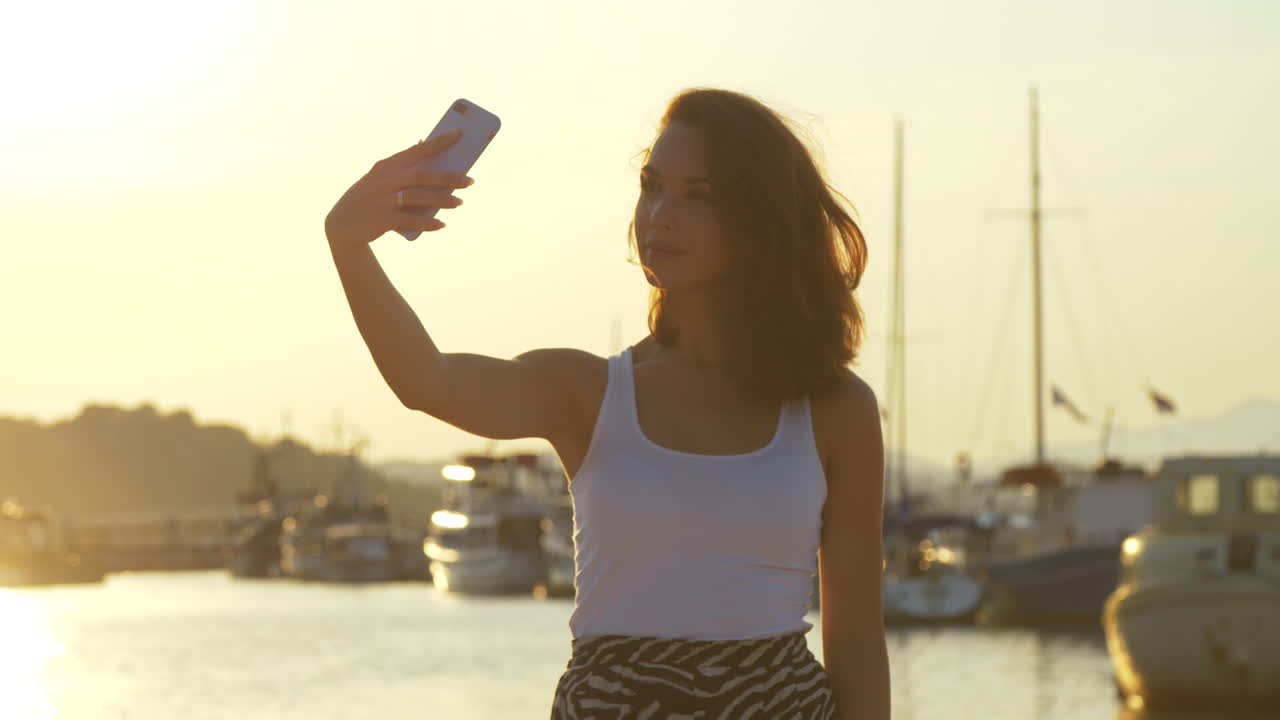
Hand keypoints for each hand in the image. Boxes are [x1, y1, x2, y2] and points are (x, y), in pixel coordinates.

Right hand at [324, 129, 475, 252]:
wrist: (343, 224)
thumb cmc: (371, 197)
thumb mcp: (382, 178)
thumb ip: (403, 165)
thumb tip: (424, 143)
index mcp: (387, 165)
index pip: (417, 150)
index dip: (439, 142)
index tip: (460, 134)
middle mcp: (385, 180)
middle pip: (422, 175)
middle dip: (449, 177)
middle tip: (471, 181)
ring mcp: (383, 199)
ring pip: (419, 197)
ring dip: (442, 200)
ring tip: (460, 203)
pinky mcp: (383, 219)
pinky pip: (411, 220)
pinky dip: (428, 223)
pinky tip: (442, 224)